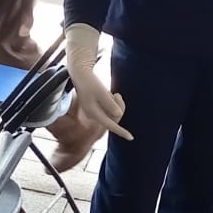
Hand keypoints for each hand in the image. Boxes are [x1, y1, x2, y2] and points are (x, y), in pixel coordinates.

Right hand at [64, 21, 132, 140]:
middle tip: (118, 95)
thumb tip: (118, 115)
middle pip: (114, 118)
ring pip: (114, 114)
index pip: (110, 125)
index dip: (121, 131)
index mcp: (93, 113)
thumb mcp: (101, 92)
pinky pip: (111, 110)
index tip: (131, 138)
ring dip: (117, 104)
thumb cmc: (90, 82)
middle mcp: (94, 115)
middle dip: (120, 107)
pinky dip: (114, 103)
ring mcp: (96, 113)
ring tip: (114, 94)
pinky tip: (110, 95)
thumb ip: (110, 104)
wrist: (81, 75)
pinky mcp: (99, 109)